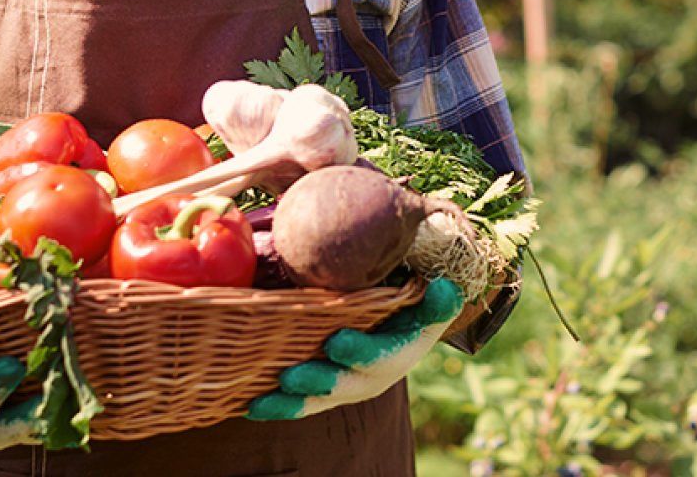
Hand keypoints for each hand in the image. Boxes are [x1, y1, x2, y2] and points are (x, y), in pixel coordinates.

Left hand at [246, 278, 463, 420]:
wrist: (402, 326)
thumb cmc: (411, 304)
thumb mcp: (430, 302)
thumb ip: (437, 300)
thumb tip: (446, 289)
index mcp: (401, 352)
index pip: (383, 356)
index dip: (360, 352)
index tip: (334, 342)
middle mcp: (374, 376)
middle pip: (346, 384)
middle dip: (318, 382)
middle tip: (289, 375)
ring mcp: (348, 385)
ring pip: (320, 400)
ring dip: (292, 403)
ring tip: (262, 400)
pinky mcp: (327, 390)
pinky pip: (303, 402)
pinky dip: (279, 406)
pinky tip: (249, 405)